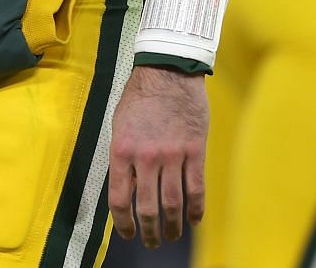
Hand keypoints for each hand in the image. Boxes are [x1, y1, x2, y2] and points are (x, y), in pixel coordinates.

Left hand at [107, 64, 208, 247]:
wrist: (168, 72)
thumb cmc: (139, 97)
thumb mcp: (119, 125)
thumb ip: (123, 157)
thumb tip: (127, 187)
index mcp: (122, 150)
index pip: (119, 198)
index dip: (123, 222)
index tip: (127, 233)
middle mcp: (146, 157)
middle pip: (147, 207)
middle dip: (149, 231)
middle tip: (151, 242)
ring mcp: (172, 156)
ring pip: (172, 203)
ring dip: (172, 226)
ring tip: (171, 236)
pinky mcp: (194, 152)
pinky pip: (196, 188)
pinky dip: (196, 209)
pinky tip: (194, 220)